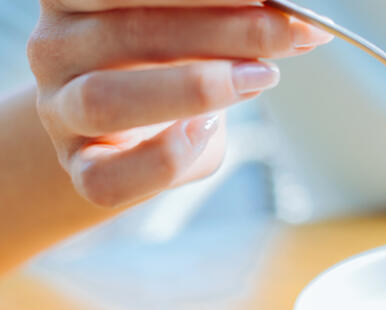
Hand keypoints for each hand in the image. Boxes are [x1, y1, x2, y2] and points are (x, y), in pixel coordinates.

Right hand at [28, 0, 330, 207]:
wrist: (130, 130)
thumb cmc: (169, 67)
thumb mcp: (196, 33)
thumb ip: (228, 23)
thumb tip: (296, 23)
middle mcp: (55, 48)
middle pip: (128, 32)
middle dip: (222, 31)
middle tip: (287, 33)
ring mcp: (59, 113)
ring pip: (106, 100)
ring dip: (197, 88)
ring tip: (261, 77)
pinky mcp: (82, 170)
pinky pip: (111, 177)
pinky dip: (166, 157)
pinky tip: (208, 130)